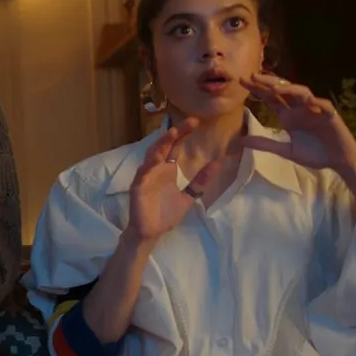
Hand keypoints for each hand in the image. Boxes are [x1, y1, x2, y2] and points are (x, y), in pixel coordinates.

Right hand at [126, 118, 225, 243]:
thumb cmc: (165, 214)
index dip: (183, 134)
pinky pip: (143, 174)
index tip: (196, 122)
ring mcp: (146, 177)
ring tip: (172, 133)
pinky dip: (148, 165)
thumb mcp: (188, 197)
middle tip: (189, 122)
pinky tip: (155, 158)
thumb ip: (200, 182)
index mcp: (166, 169)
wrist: (151, 233)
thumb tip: (217, 164)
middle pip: (164, 146)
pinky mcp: (138, 187)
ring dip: (161, 144)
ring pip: (152, 155)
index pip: (174, 147)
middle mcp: (155, 169)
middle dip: (174, 133)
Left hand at [238, 72, 355, 172]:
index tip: (242, 80)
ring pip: (303, 93)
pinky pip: (324, 106)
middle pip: (284, 91)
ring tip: (275, 89)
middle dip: (269, 83)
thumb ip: (265, 144)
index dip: (258, 89)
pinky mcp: (331, 116)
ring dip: (290, 89)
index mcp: (288, 116)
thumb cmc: (314, 154)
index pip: (271, 99)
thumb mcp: (285, 151)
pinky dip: (317, 103)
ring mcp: (316, 110)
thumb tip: (241, 140)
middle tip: (253, 76)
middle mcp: (300, 109)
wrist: (338, 161)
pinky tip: (309, 101)